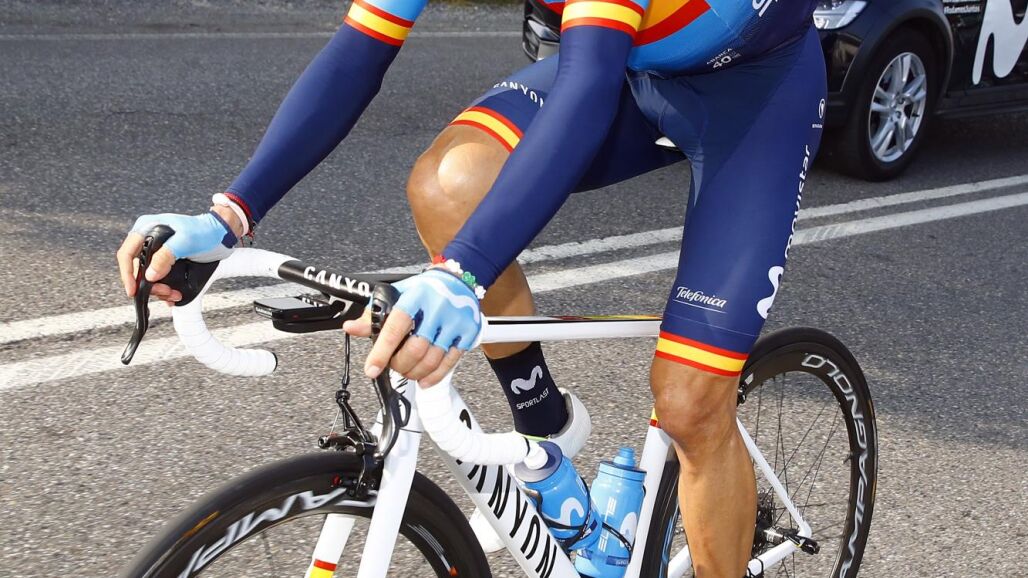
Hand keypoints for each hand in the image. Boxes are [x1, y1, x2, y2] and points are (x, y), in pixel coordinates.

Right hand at [116, 208, 239, 303]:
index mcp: (146, 229)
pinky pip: (159, 278)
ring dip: (159, 289)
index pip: (127, 253)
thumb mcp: (186, 241)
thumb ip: (166, 256)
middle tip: (164, 292)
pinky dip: (165, 288)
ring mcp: (157, 251)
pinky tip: (174, 294)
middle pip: (137, 268)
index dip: (127, 274)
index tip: (133, 290)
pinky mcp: (167, 261)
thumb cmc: (205, 231)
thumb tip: (150, 274)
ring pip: (148, 276)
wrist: (222, 233)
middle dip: (148, 284)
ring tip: (173, 294)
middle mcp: (148, 240)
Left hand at [343, 269, 482, 385]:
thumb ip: (373, 313)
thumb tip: (352, 328)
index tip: (372, 369)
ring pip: (432, 359)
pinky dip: (434, 376)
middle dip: (399, 365)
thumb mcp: (397, 294)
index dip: (381, 352)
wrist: (458, 278)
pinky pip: (450, 362)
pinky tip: (424, 380)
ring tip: (407, 371)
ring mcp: (455, 321)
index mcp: (415, 296)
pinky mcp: (468, 332)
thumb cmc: (425, 288)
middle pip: (415, 349)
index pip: (395, 328)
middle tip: (393, 365)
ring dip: (415, 372)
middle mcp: (438, 307)